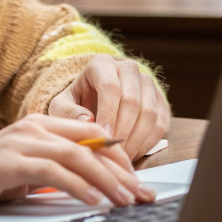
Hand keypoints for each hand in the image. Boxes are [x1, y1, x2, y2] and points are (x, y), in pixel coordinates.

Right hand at [0, 114, 155, 214]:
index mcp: (39, 125)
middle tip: (141, 193)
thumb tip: (91, 182)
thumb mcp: (26, 171)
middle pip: (89, 145)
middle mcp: (33, 128)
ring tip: (124, 199)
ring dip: (105, 180)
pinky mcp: (8, 163)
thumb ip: (54, 169)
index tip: (137, 179)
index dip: (119, 157)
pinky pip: (52, 172)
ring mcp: (20, 143)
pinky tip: (92, 200)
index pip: (91, 135)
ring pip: (76, 156)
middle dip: (121, 171)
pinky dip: (77, 186)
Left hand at [47, 56, 170, 160]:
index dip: (108, 113)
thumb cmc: (75, 105)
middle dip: (123, 131)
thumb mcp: (61, 107)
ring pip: (149, 112)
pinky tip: (134, 153)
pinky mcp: (159, 100)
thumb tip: (89, 120)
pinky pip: (161, 123)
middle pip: (132, 100)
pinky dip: (148, 142)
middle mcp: (128, 68)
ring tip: (121, 156)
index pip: (110, 86)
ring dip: (137, 139)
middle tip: (112, 152)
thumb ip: (68, 113)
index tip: (104, 136)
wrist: (91, 103)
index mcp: (102, 64)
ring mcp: (147, 83)